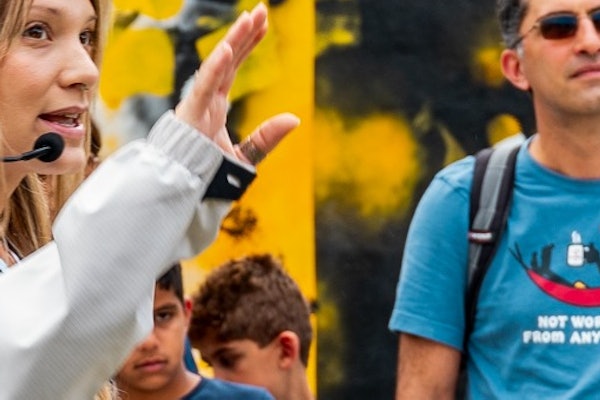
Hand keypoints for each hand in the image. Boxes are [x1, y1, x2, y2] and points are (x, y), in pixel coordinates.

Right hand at [175, 2, 298, 164]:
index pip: (233, 67)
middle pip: (227, 60)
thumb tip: (295, 118)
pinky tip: (228, 49)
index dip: (247, 45)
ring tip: (249, 19)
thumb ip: (267, 138)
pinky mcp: (190, 117)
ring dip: (233, 42)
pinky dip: (214, 69)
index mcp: (215, 106)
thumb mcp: (247, 157)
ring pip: (217, 67)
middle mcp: (205, 101)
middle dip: (243, 34)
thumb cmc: (209, 178)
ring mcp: (197, 106)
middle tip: (261, 10)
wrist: (185, 196)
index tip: (263, 24)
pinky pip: (202, 89)